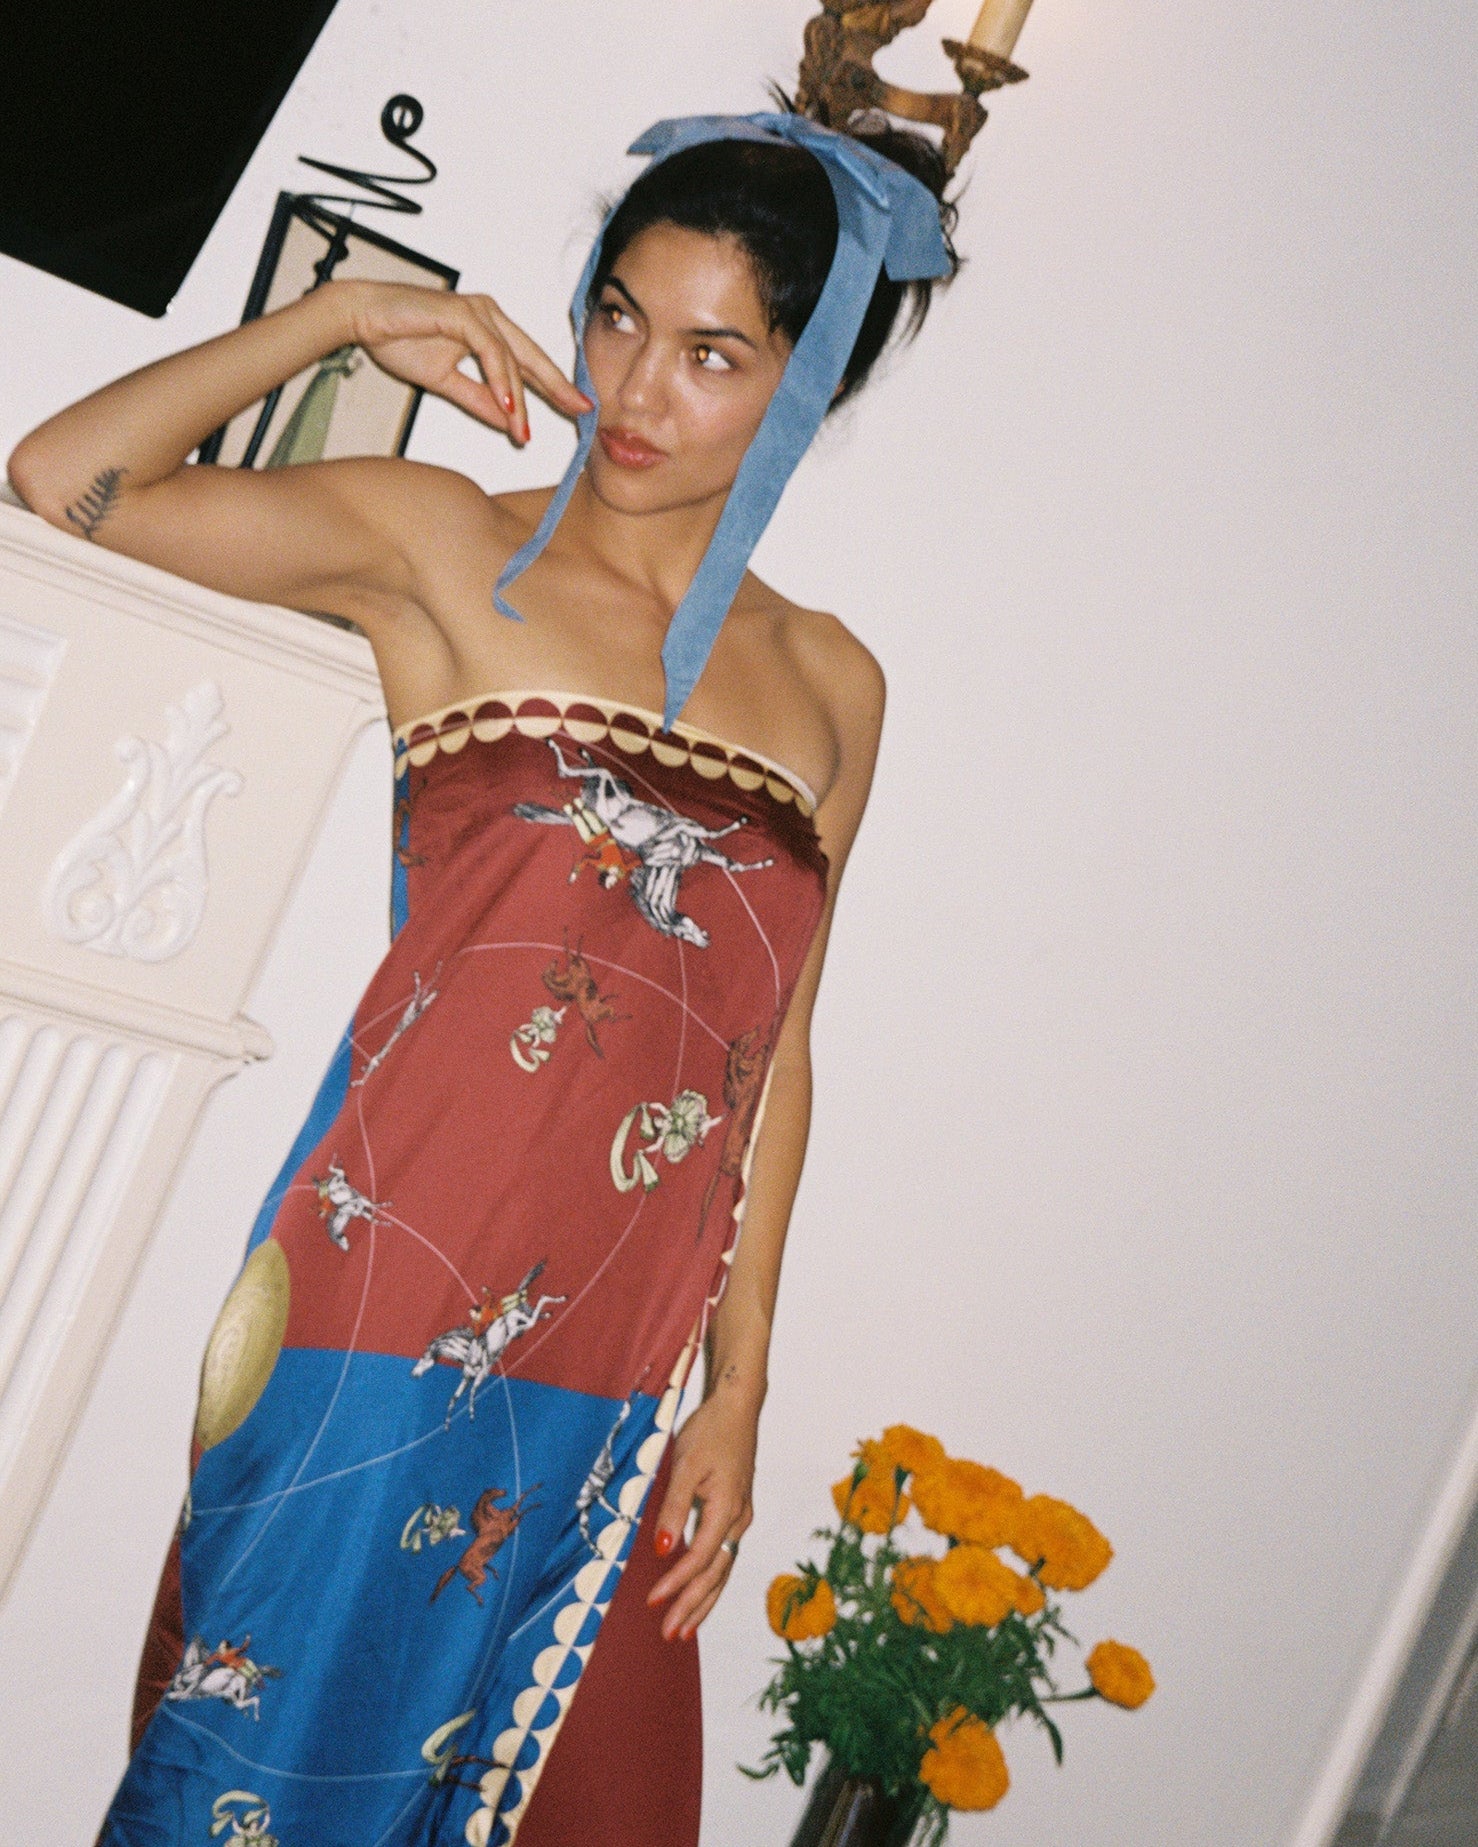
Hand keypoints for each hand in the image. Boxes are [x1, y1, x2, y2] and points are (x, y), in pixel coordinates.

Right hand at [337, 280, 591, 443]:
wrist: (361, 319)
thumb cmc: (398, 338)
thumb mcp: (446, 381)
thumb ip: (477, 399)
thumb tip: (506, 421)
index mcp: (489, 329)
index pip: (528, 362)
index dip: (553, 387)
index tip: (575, 410)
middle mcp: (489, 316)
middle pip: (532, 356)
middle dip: (558, 387)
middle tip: (581, 411)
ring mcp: (477, 312)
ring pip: (511, 360)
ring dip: (518, 399)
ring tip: (523, 430)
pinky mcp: (462, 313)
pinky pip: (490, 351)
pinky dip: (500, 380)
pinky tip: (507, 405)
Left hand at [647, 1391, 757, 1640]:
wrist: (737, 1407)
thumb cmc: (709, 1432)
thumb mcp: (685, 1466)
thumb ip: (675, 1509)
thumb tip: (664, 1550)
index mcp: (728, 1510)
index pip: (700, 1559)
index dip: (677, 1584)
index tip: (653, 1603)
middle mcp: (739, 1520)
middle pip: (716, 1574)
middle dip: (693, 1606)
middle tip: (671, 1634)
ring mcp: (741, 1517)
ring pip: (723, 1569)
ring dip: (704, 1600)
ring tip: (684, 1628)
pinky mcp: (737, 1511)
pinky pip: (724, 1555)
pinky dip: (711, 1580)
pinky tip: (699, 1592)